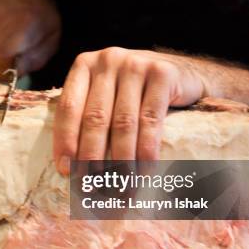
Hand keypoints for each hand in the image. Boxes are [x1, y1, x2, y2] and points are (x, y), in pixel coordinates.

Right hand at [0, 0, 60, 78]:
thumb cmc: (36, 8)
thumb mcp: (51, 32)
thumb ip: (37, 57)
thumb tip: (16, 73)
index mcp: (20, 26)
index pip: (5, 65)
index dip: (14, 70)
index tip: (22, 61)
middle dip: (3, 69)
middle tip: (16, 54)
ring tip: (7, 40)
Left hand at [54, 47, 206, 173]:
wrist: (183, 73)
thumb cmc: (134, 92)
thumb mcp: (106, 95)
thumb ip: (87, 116)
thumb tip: (68, 167)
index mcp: (85, 65)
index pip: (68, 107)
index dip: (65, 141)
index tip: (66, 171)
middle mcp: (108, 60)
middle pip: (96, 117)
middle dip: (92, 157)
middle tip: (92, 187)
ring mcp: (136, 64)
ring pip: (124, 122)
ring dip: (122, 161)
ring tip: (120, 188)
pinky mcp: (162, 73)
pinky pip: (151, 120)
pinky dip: (147, 150)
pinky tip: (145, 172)